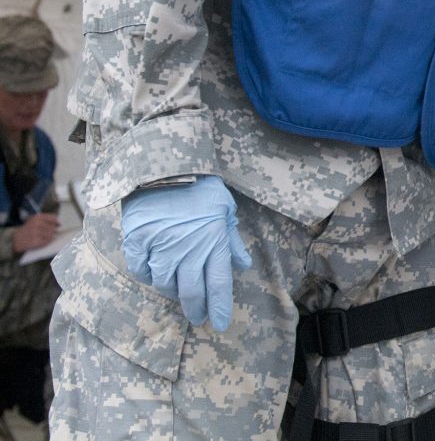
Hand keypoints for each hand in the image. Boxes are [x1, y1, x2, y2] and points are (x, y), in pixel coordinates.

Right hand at [12, 212, 59, 252]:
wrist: (16, 239)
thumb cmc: (28, 229)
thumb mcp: (35, 220)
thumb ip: (47, 219)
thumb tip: (59, 224)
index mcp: (37, 217)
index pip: (53, 218)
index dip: (56, 222)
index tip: (58, 225)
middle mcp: (36, 224)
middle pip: (53, 228)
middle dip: (52, 231)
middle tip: (46, 233)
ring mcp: (35, 233)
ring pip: (51, 235)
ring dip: (50, 237)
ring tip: (43, 237)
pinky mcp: (35, 242)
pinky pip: (47, 241)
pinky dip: (46, 242)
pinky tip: (42, 241)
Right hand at [120, 175, 252, 331]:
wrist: (165, 164)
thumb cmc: (201, 185)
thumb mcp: (226, 208)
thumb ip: (232, 240)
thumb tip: (243, 265)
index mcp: (213, 242)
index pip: (218, 284)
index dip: (219, 307)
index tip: (219, 323)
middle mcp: (187, 250)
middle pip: (191, 291)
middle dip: (196, 309)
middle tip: (198, 318)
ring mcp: (160, 248)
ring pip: (165, 284)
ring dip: (173, 291)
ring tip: (178, 291)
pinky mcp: (137, 243)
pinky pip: (142, 270)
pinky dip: (149, 274)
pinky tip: (155, 271)